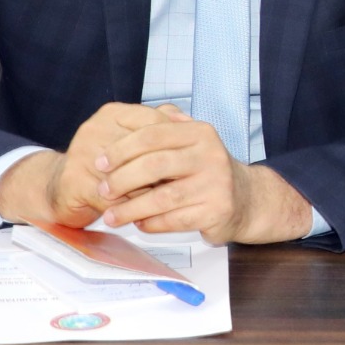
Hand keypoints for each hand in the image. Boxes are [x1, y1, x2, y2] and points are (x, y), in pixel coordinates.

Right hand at [0, 103, 174, 227]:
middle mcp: (95, 128)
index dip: (176, 143)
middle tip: (183, 184)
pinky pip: (113, 198)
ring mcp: (82, 153)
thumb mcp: (133, 139)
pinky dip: (131, 208)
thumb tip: (191, 122)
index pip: (155, 122)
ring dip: (150, 192)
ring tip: (166, 202)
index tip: (189, 160)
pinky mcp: (74, 181)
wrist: (59, 189)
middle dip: (165, 170)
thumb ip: (160, 127)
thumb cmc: (107, 166)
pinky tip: (142, 215)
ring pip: (131, 175)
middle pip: (144, 150)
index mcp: (113, 113)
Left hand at [91, 104, 314, 244]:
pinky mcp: (216, 211)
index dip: (121, 149)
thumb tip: (121, 120)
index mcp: (200, 132)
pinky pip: (174, 220)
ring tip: (112, 217)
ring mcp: (216, 184)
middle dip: (122, 180)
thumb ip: (162, 127)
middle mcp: (211, 155)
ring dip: (131, 209)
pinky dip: (152, 224)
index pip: (152, 135)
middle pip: (154, 165)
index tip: (100, 163)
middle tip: (103, 191)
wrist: (245, 198)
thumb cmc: (207, 169)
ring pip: (162, 198)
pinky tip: (140, 224)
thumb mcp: (191, 141)